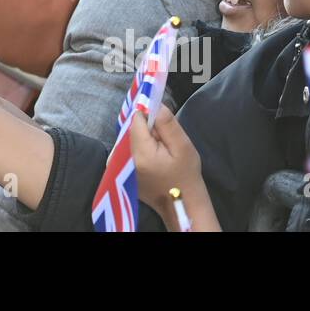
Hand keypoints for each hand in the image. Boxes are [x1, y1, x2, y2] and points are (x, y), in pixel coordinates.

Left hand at [128, 104, 201, 218]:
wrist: (183, 206)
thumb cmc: (186, 176)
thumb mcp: (182, 146)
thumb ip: (167, 124)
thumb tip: (153, 104)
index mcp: (140, 152)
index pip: (136, 121)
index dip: (150, 118)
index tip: (164, 129)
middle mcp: (126, 160)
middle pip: (132, 131)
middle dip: (148, 131)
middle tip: (166, 145)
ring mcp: (123, 168)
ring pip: (131, 141)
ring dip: (145, 141)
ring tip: (162, 154)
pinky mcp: (125, 174)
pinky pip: (130, 153)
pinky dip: (141, 151)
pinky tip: (155, 162)